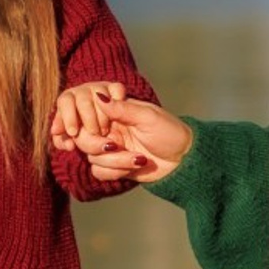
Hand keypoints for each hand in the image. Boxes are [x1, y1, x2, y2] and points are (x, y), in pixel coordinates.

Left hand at [51, 80, 122, 149]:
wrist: (108, 128)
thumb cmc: (84, 132)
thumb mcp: (72, 137)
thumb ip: (66, 141)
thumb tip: (69, 145)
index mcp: (68, 99)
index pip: (64, 101)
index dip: (68, 117)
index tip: (73, 133)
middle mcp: (83, 91)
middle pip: (83, 99)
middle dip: (88, 118)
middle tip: (93, 133)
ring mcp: (100, 88)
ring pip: (100, 95)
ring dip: (103, 115)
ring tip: (104, 131)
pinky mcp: (116, 88)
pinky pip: (117, 89)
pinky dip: (117, 99)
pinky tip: (117, 114)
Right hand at [51, 83, 192, 182]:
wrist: (184, 159)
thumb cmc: (170, 132)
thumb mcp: (148, 117)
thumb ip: (122, 108)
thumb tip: (99, 96)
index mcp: (116, 113)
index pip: (88, 116)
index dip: (90, 124)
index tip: (105, 128)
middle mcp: (110, 131)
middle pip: (84, 139)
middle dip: (98, 146)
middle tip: (116, 146)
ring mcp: (112, 150)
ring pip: (92, 158)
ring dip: (115, 161)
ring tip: (138, 159)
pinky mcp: (115, 167)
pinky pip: (99, 172)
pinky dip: (114, 172)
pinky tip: (133, 167)